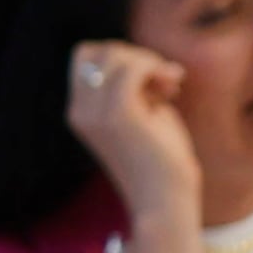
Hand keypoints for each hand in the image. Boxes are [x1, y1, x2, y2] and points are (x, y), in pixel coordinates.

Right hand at [63, 40, 204, 222]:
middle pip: (98, 52)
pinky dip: (154, 66)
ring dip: (148, 61)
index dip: (119, 56)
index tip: (152, 78)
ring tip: (172, 85)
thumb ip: (137, 88)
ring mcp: (95, 113)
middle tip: (167, 81)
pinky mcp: (118, 116)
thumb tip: (148, 59)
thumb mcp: (144, 116)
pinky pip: (131, 69)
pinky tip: (172, 84)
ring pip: (113, 55)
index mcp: (81, 111)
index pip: (85, 57)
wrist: (165, 201)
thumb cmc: (161, 162)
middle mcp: (80, 111)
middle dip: (135, 56)